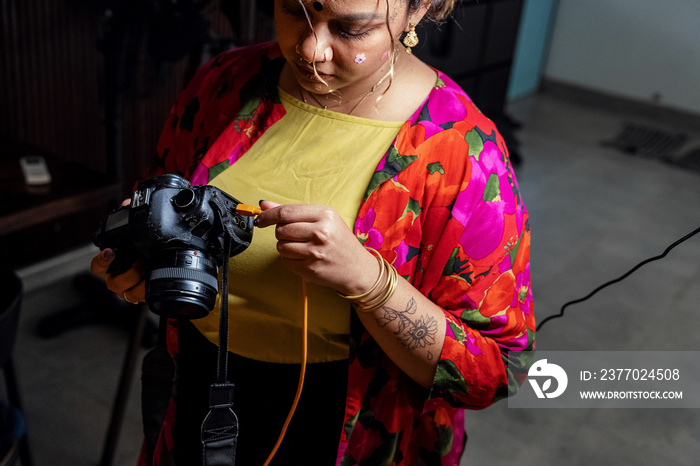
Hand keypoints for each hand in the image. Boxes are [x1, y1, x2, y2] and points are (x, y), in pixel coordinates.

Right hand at [90, 197, 145, 303]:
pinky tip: (152, 282)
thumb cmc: (140, 248)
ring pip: (126, 292)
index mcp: (112, 264)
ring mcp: (128, 288)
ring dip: (139, 280)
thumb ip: (130, 214)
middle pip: (112, 283)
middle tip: (141, 260)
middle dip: (128, 273)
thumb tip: (127, 202)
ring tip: (150, 268)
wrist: (160, 260)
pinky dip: (145, 291)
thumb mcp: (137, 229)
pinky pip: (139, 297)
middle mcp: (117, 277)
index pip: (98, 266)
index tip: (110, 252)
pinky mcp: (139, 294)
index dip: (102, 260)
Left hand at [255, 201, 379, 294]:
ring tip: (303, 247)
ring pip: (281, 246)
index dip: (268, 215)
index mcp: (325, 215)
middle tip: (297, 236)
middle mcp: (320, 232)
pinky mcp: (310, 269)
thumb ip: (293, 212)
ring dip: (286, 247)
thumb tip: (264, 204)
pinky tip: (304, 258)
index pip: (285, 212)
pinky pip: (285, 261)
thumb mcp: (323, 219)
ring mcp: (315, 252)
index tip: (261, 219)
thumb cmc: (339, 241)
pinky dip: (290, 260)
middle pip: (280, 230)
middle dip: (282, 233)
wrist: (358, 268)